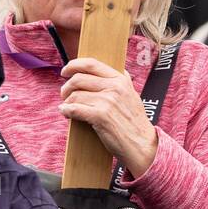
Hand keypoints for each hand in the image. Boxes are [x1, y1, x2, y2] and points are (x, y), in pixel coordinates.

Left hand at [59, 57, 157, 175]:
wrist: (143, 145)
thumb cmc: (135, 123)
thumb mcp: (132, 95)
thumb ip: (122, 82)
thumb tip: (112, 70)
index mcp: (120, 79)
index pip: (91, 64)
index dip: (74, 65)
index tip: (65, 71)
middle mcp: (114, 87)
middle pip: (79, 79)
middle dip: (66, 87)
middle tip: (64, 94)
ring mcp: (107, 101)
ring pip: (75, 95)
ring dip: (67, 102)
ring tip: (67, 107)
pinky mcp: (101, 116)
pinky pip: (75, 109)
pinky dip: (66, 110)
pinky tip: (65, 112)